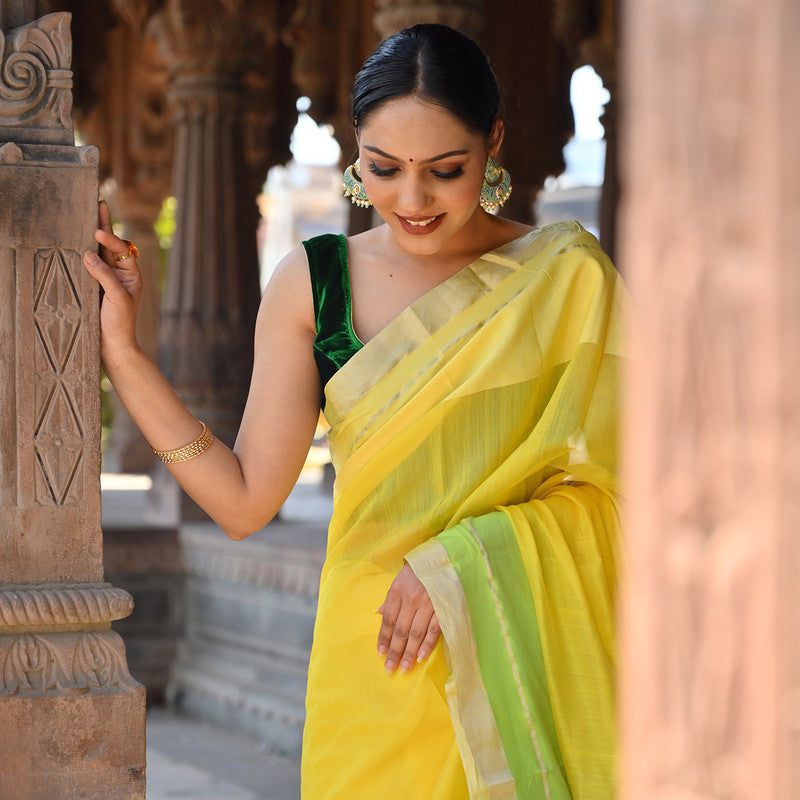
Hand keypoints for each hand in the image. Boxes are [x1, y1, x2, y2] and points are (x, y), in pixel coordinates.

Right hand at [83, 201, 141, 355]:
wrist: (114, 346)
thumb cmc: (121, 323)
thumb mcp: (117, 297)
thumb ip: (104, 275)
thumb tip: (88, 254)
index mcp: (132, 275)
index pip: (122, 250)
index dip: (110, 240)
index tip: (97, 233)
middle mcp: (120, 274)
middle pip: (111, 246)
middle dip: (105, 225)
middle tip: (99, 203)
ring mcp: (106, 280)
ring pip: (99, 253)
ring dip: (93, 236)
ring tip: (88, 215)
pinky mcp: (94, 287)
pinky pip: (89, 266)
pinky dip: (84, 253)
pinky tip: (78, 242)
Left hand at [377, 563, 440, 672]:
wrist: (444, 556)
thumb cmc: (419, 570)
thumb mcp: (400, 580)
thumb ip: (390, 599)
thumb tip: (379, 614)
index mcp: (397, 591)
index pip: (388, 619)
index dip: (384, 638)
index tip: (380, 653)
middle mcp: (411, 598)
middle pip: (400, 630)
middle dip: (395, 651)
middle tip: (390, 668)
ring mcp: (428, 603)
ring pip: (416, 632)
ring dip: (409, 652)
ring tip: (404, 667)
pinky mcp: (443, 606)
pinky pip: (434, 629)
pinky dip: (427, 644)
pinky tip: (420, 656)